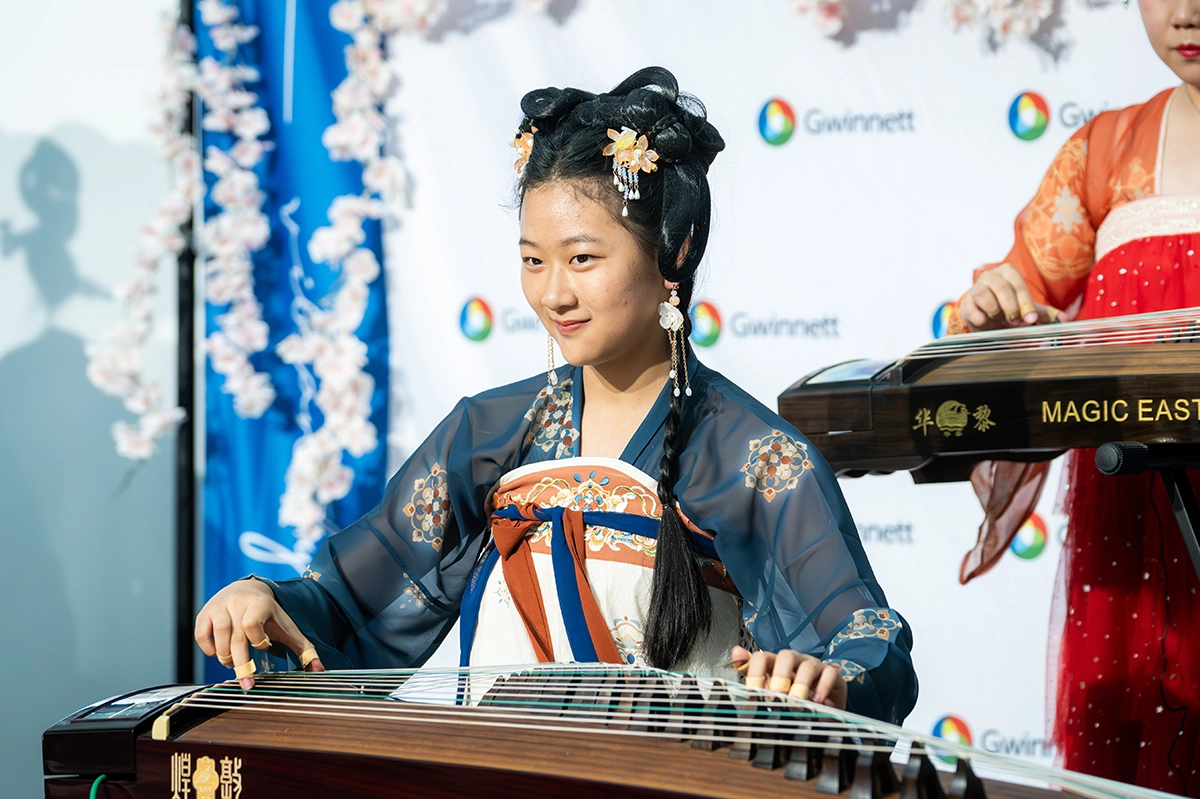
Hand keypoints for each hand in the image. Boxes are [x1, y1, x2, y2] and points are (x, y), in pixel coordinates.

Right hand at [194, 578, 323, 688]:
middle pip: (235, 637)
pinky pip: (201, 635)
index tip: (265, 647)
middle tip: (246, 684)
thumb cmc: (269, 615)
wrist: (247, 590)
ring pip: (218, 637)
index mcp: (259, 604)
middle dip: (241, 663)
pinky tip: (218, 654)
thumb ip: (304, 648)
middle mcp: (237, 603)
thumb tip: (319, 669)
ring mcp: (219, 608)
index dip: (257, 641)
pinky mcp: (205, 614)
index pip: (252, 624)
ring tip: (234, 664)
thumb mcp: (287, 627)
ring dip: (226, 658)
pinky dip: (209, 650)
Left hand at [731, 645, 846, 708]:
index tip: (753, 691)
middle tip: (776, 695)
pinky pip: (829, 674)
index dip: (755, 672)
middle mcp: (794, 661)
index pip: (762, 657)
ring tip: (795, 701)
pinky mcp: (831, 675)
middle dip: (780, 675)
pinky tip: (817, 701)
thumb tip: (736, 652)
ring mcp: (813, 665)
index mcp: (775, 662)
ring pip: (808, 664)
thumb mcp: (769, 685)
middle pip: (786, 655)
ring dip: (800, 684)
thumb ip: (751, 671)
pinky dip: (823, 687)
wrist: (821, 703)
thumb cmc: (791, 692)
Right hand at [960, 263, 1062, 330]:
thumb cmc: (1007, 306)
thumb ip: (1045, 312)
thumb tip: (1064, 320)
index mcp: (1008, 272)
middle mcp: (990, 276)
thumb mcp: (1027, 307)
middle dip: (1011, 309)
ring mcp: (976, 288)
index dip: (1025, 304)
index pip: (1018, 286)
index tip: (1031, 320)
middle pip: (1002, 289)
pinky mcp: (966, 302)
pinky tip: (987, 321)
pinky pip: (975, 313)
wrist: (982, 312)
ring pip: (987, 299)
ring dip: (996, 314)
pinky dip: (984, 321)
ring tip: (999, 318)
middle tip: (1014, 320)